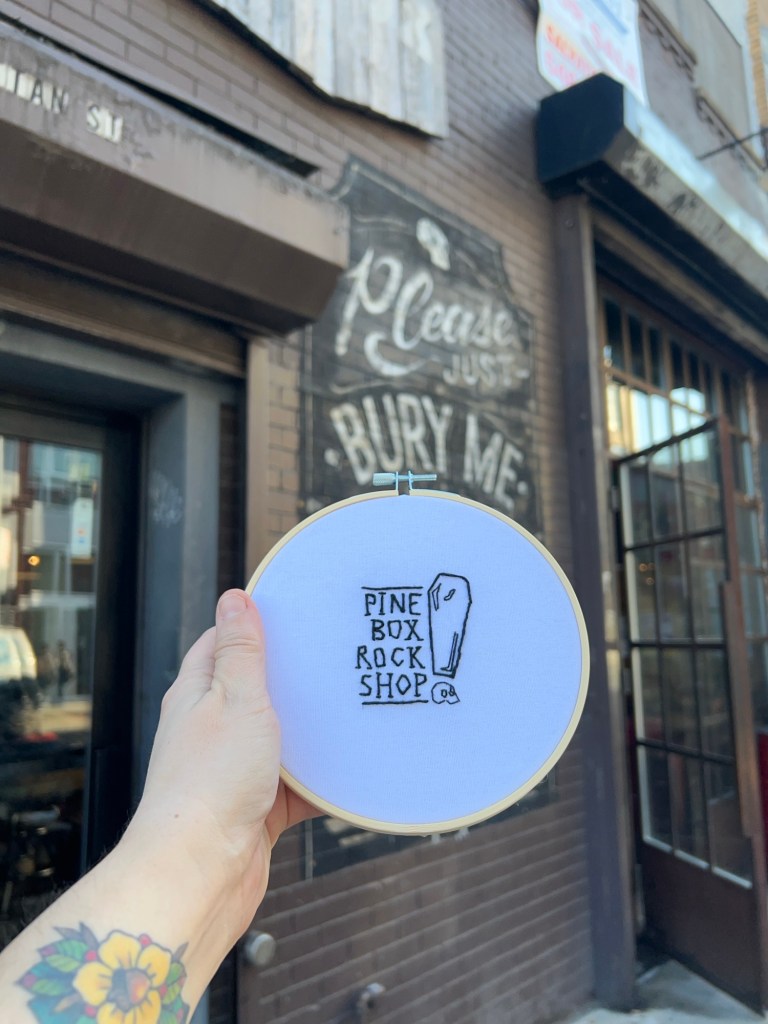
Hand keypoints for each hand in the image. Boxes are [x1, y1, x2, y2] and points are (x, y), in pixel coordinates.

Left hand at [125, 590, 316, 942]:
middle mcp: (211, 729)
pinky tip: (350, 771)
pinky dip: (320, 779)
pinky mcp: (255, 807)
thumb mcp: (236, 700)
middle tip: (334, 658)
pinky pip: (295, 785)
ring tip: (350, 709)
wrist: (202, 873)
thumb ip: (240, 651)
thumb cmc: (210, 785)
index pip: (221, 645)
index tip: (292, 612)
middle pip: (256, 691)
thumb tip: (234, 598)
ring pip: (279, 738)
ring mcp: (233, 769)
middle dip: (293, 678)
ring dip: (310, 731)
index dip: (253, 626)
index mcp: (197, 695)